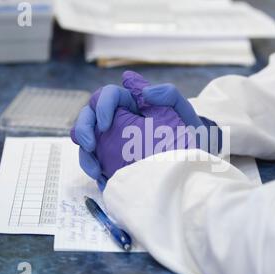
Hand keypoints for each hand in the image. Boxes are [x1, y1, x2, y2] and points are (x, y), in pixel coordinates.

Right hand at [71, 71, 195, 189]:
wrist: (192, 163)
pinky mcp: (111, 159)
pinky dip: (93, 170)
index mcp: (132, 103)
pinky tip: (103, 181)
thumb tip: (145, 91)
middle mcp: (118, 118)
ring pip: (87, 140)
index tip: (106, 124)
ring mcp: (112, 140)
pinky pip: (94, 161)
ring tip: (95, 171)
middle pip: (88, 115)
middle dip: (82, 128)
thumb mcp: (184, 114)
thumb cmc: (189, 135)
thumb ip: (169, 95)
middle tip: (90, 145)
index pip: (108, 95)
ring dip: (84, 154)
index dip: (102, 105)